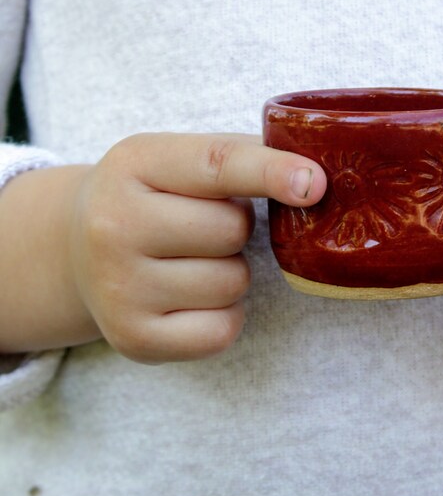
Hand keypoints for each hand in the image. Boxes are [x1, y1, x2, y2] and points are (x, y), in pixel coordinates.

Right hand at [67, 133, 325, 362]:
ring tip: (191, 260)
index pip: (216, 164)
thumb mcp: (176, 159)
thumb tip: (314, 179)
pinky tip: (191, 297)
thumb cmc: (152, 197)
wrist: (75, 250)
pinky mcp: (134, 338)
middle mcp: (114, 225)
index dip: (270, 172)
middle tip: (201, 226)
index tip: (315, 183)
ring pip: (233, 283)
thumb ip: (240, 157)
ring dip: (231, 273)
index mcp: (134, 163)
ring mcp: (118, 287)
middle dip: (235, 229)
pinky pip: (222, 330)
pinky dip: (224, 315)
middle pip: (231, 230)